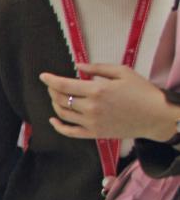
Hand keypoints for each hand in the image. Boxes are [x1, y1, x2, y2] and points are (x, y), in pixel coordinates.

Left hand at [40, 63, 179, 141]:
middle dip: (52, 90)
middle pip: (61, 99)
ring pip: (63, 114)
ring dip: (55, 104)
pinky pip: (70, 132)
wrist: (156, 116)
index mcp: (97, 90)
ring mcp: (92, 122)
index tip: (43, 76)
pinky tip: (53, 120)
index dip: (50, 80)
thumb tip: (78, 65)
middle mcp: (91, 107)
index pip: (64, 85)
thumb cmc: (142, 91)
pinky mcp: (95, 134)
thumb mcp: (123, 72)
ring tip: (56, 97)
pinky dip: (58, 126)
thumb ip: (98, 68)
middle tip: (52, 85)